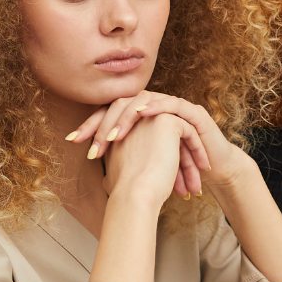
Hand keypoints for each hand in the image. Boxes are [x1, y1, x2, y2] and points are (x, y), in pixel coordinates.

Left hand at [66, 92, 251, 200]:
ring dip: (125, 118)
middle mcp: (153, 108)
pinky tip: (141, 113)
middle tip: (92, 144)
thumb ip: (127, 166)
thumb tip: (102, 180)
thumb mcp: (147, 169)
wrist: (209, 174)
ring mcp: (173, 106)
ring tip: (112, 136)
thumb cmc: (177, 171)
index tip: (72, 141)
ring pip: (143, 102)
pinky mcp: (192, 112)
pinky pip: (171, 104)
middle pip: (121, 105)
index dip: (91, 126)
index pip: (110, 116)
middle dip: (103, 124)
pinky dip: (156, 106)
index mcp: (139, 119)